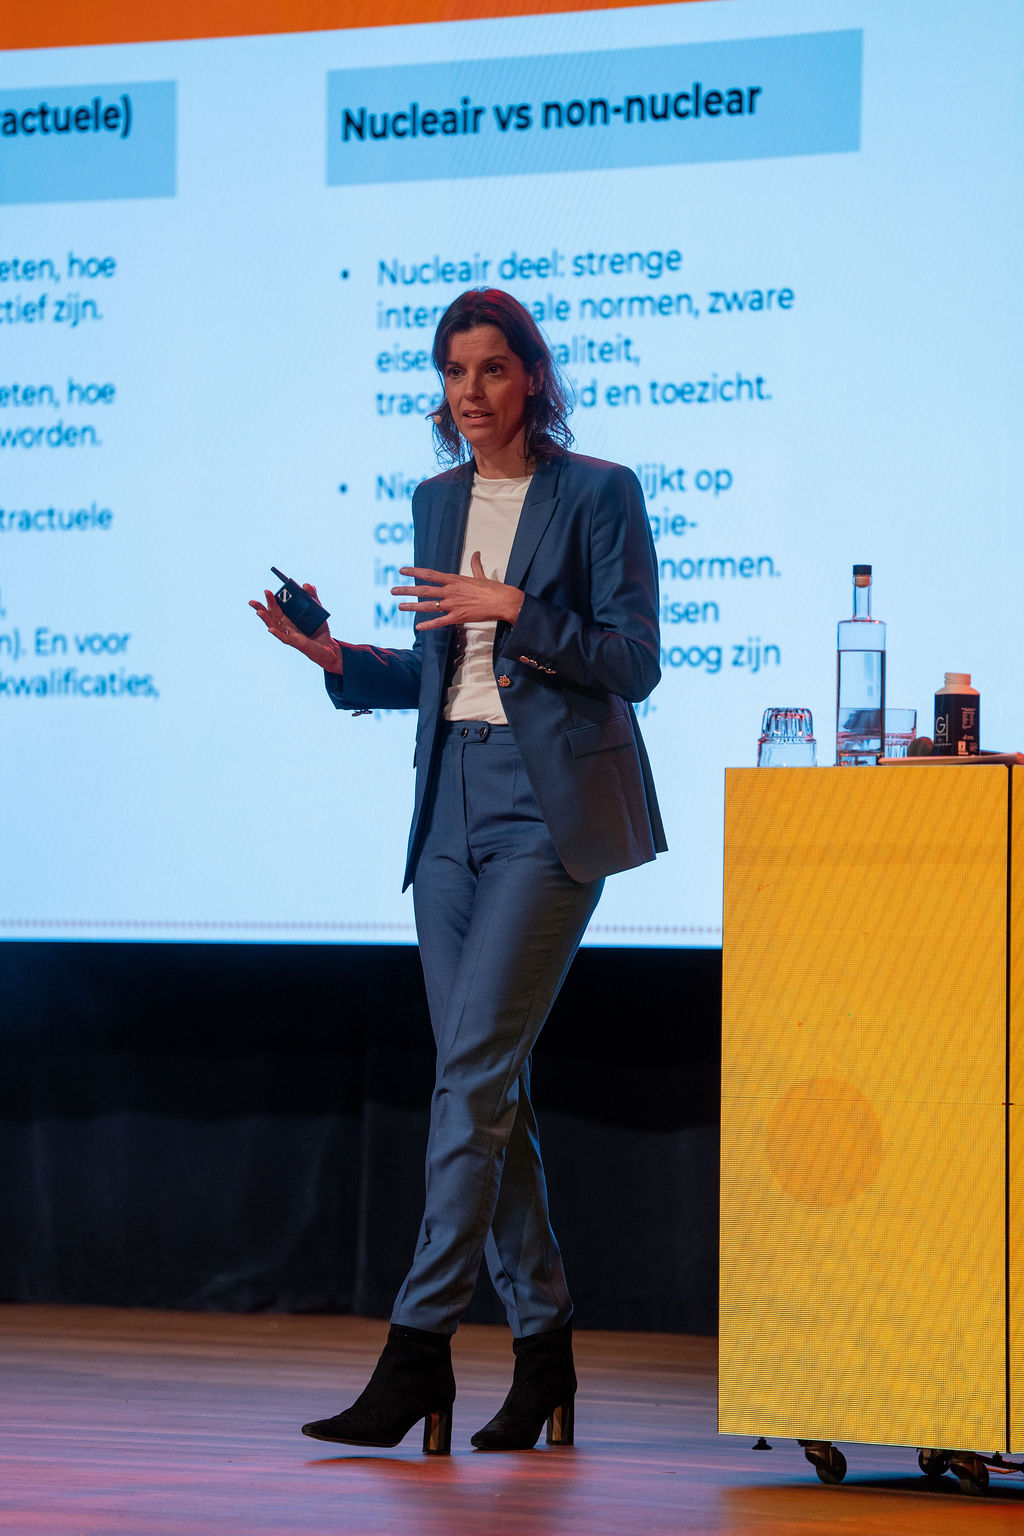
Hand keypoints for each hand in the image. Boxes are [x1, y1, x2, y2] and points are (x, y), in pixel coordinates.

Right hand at [249, 583, 342, 672]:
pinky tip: (271, 629)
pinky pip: (285, 638)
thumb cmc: (319, 629)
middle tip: (255, 600)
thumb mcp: (317, 608)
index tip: (266, 591)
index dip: (270, 600)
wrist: (328, 645)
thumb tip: (305, 585)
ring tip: (259, 612)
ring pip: (274, 627)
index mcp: (288, 617)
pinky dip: (277, 634)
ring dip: (266, 619)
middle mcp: (286, 626)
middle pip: (271, 616)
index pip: (275, 607)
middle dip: (262, 607)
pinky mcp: (297, 643)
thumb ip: (312, 595)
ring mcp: (290, 635)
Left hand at [392, 552, 523, 629]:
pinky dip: (428, 625)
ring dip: (412, 606)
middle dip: (406, 590)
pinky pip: (439, 622)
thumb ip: (475, 564)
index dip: (414, 572)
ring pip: (427, 606)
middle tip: (393, 590)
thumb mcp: (481, 575)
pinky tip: (417, 627)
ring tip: (400, 606)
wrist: (503, 601)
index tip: (402, 571)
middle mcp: (450, 591)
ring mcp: (453, 604)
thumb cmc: (493, 589)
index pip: (429, 574)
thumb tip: (477, 553)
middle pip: (423, 590)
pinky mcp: (458, 617)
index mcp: (454, 580)